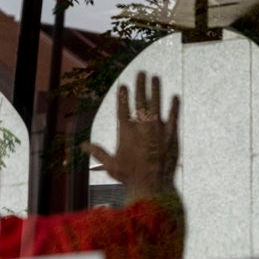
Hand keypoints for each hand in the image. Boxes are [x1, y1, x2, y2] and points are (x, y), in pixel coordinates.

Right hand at [84, 72, 180, 201]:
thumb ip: (98, 152)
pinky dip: (174, 107)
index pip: (123, 109)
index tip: (123, 85)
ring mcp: (158, 130)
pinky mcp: (172, 136)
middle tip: (141, 73)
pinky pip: (173, 117)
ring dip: (156, 90)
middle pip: (140, 101)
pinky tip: (175, 97)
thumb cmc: (130, 177)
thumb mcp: (111, 165)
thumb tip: (82, 146)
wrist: (152, 185)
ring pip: (157, 105)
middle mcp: (142, 128)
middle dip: (140, 86)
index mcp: (126, 132)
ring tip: (155, 77)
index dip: (123, 96)